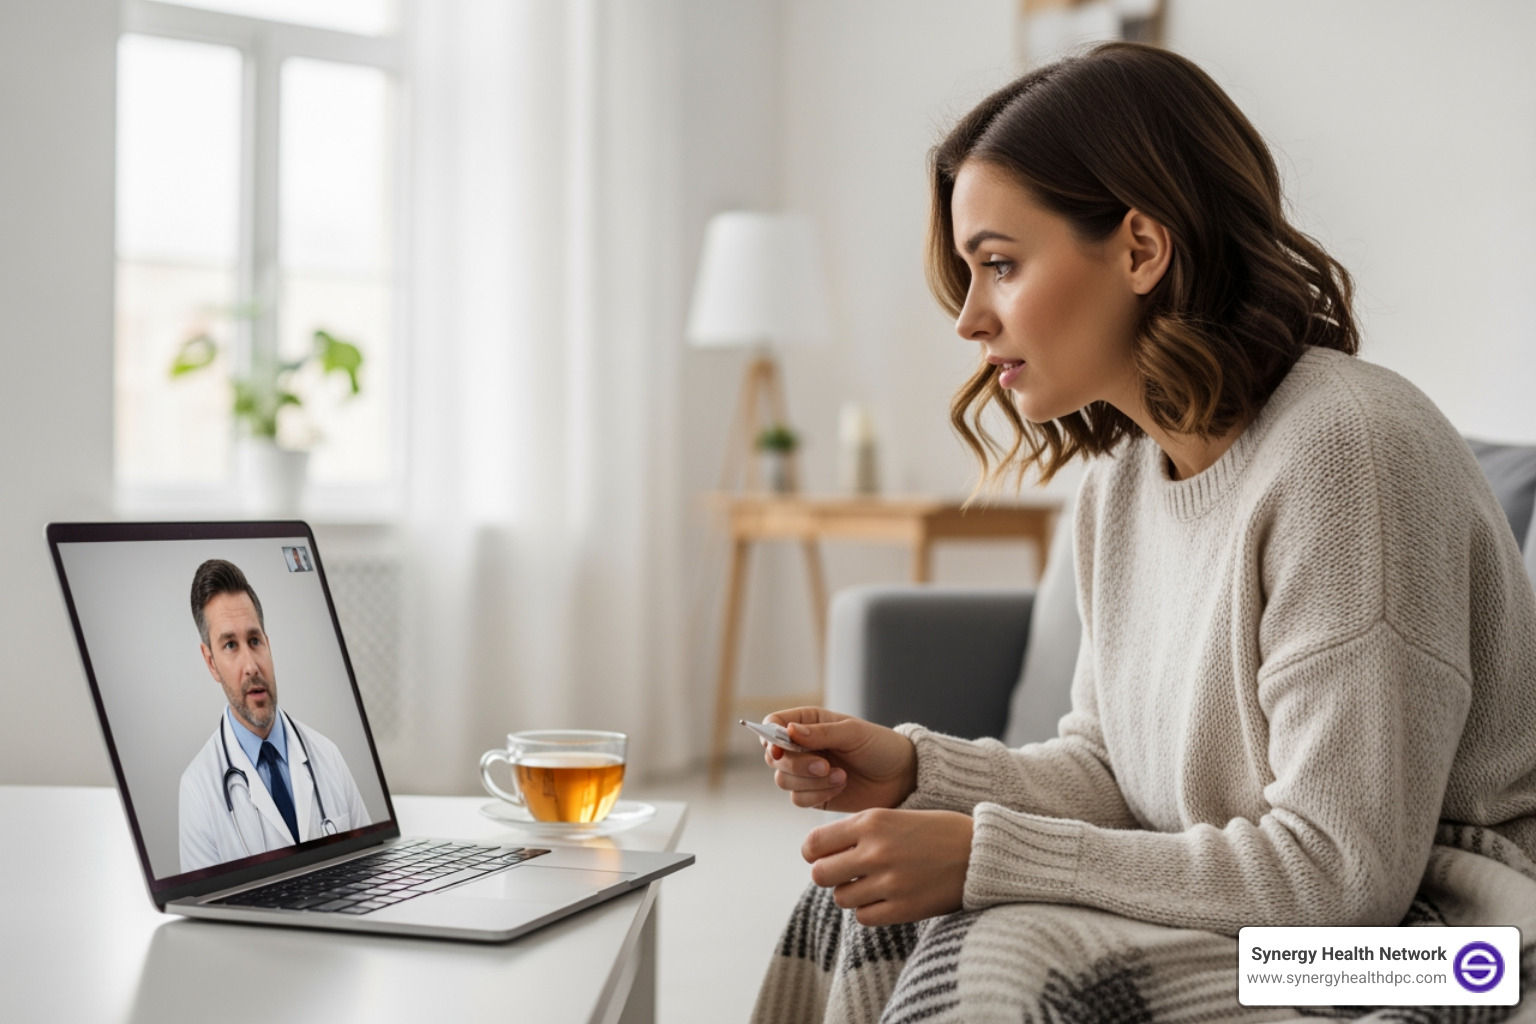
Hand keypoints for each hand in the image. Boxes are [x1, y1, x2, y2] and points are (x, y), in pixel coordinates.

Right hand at [759, 707, 916, 812]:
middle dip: (796, 764)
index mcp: (808, 722)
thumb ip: (820, 733)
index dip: (769, 735)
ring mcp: (806, 773)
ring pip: (783, 780)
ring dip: (811, 781)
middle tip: (824, 765)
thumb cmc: (879, 747)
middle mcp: (802, 747)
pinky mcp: (813, 795)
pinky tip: (840, 786)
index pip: (773, 723)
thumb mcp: (853, 733)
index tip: (780, 748)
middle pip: (774, 756)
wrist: (900, 778)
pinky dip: (817, 794)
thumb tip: (789, 731)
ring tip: (841, 776)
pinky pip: (798, 799)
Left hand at [803, 808, 973, 925]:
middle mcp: (875, 851)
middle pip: (820, 875)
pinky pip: (864, 917)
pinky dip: (870, 911)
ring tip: (872, 885)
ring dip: (851, 894)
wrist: (980, 853)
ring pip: (841, 898)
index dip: (813, 853)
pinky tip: (886, 898)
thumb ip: (857, 831)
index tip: (822, 856)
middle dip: (829, 876)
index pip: (814, 844)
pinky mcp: (903, 909)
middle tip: (845, 874)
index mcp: (871, 822)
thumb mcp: (893, 816)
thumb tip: (818, 852)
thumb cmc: (936, 832)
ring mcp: (889, 882)